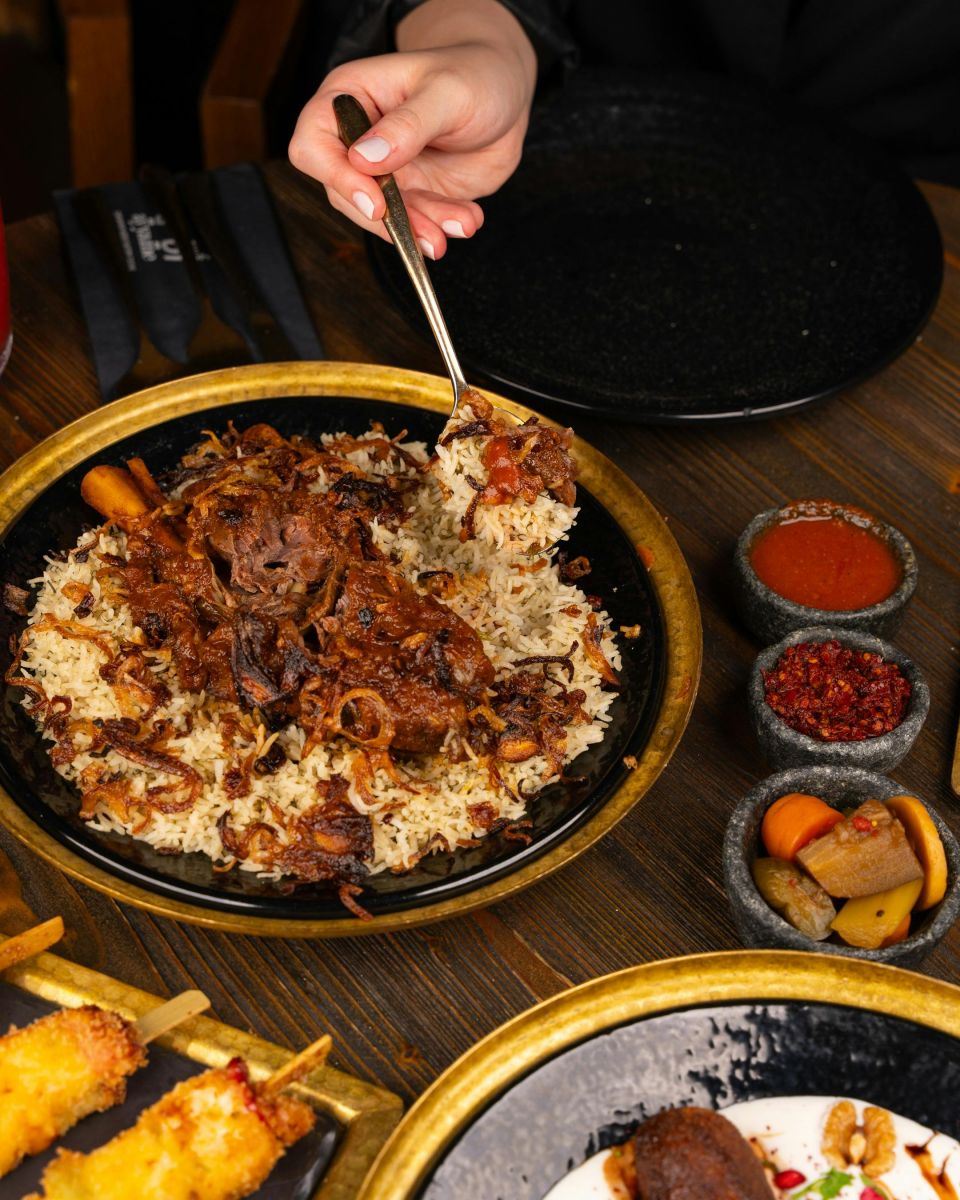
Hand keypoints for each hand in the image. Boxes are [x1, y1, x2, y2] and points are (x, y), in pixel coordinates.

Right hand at [288, 0, 535, 258]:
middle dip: (389, 218)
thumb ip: (407, 124)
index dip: (338, 177)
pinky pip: (415, 224)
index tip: (376, 201)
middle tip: (429, 231)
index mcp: (350, 97)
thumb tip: (365, 158)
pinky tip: (467, 218)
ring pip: (382, 217)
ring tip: (461, 224)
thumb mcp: (446, 92)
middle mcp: (358, 138)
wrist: (507, 95)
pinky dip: (440, 228)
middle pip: (345, 193)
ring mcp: (383, 171)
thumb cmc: (473, 74)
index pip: (313, 144)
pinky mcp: (410, 194)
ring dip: (420, 229)